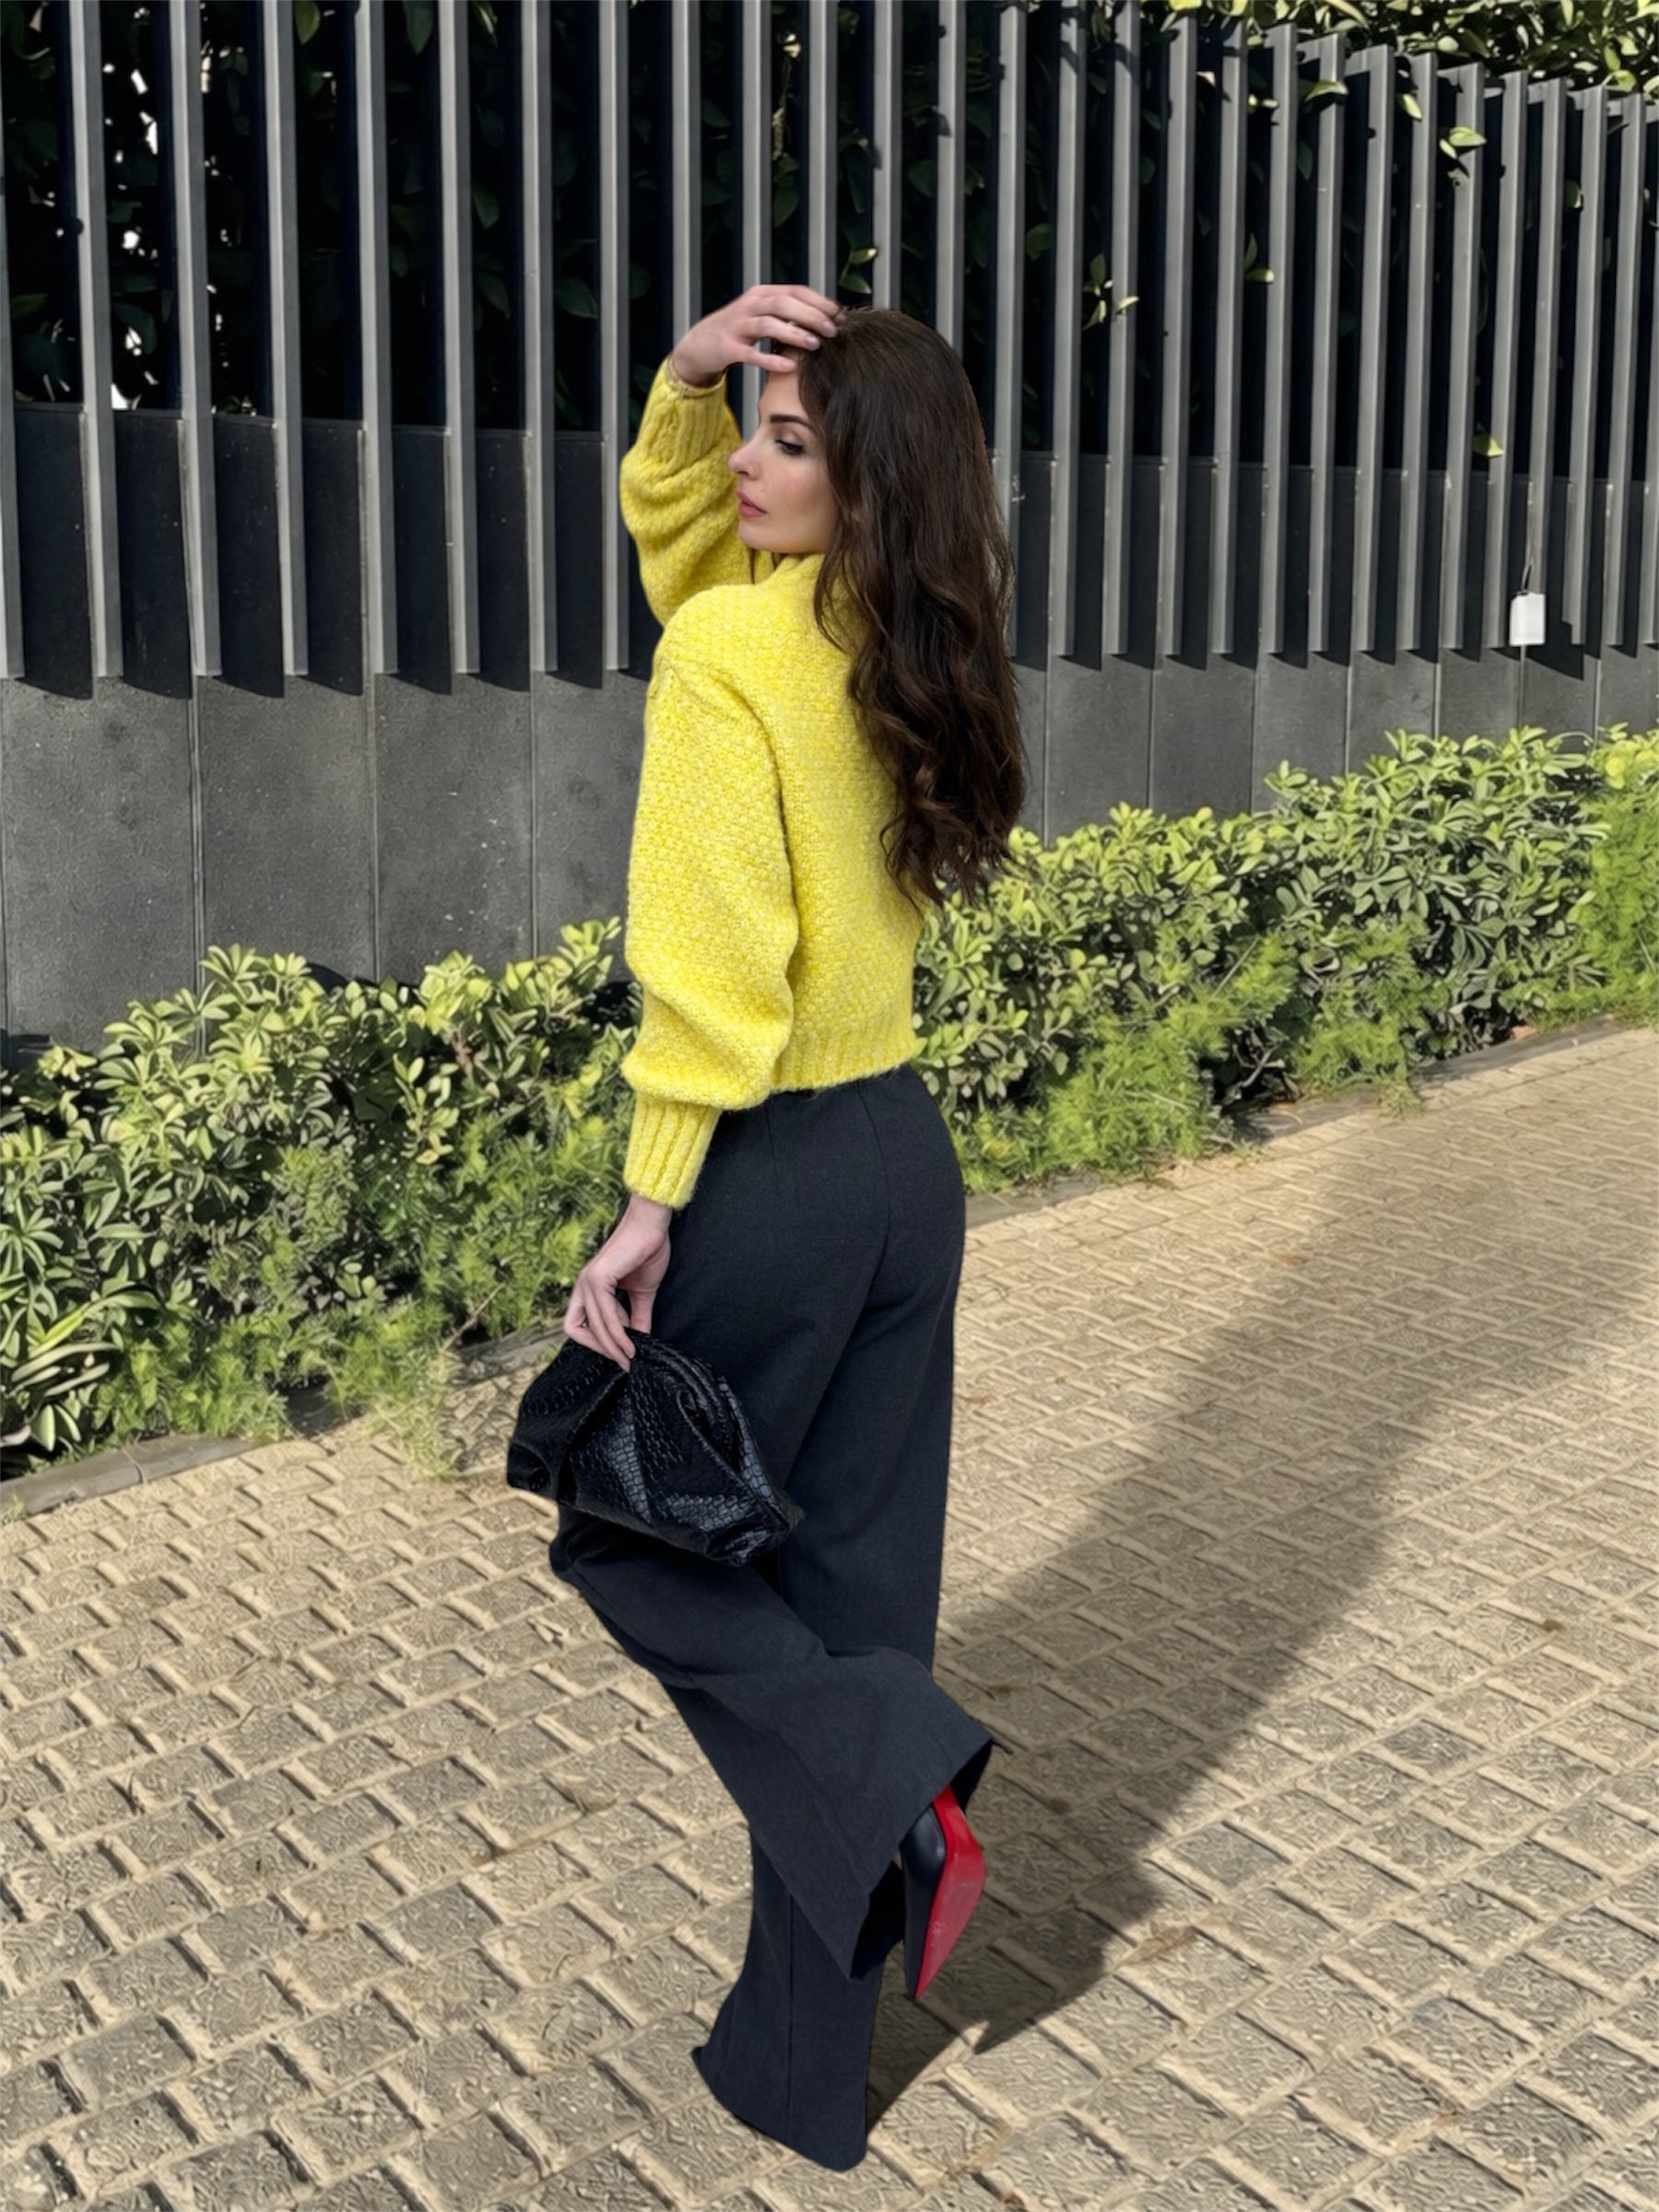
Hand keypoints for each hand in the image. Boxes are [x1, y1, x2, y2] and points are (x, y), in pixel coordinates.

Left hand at [562, 1192, 673, 1370]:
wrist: (653, 1226)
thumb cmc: (647, 1251)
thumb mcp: (642, 1293)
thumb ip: (637, 1318)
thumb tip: (639, 1342)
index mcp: (588, 1288)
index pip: (577, 1325)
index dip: (593, 1343)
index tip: (617, 1352)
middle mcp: (582, 1285)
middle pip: (579, 1330)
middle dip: (604, 1350)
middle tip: (625, 1362)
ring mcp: (587, 1281)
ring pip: (595, 1325)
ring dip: (614, 1346)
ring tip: (631, 1357)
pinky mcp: (598, 1278)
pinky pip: (606, 1315)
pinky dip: (619, 1333)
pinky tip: (633, 1341)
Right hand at [671, 283, 843, 387]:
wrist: (699, 344)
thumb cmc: (738, 331)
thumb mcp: (762, 315)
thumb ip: (787, 314)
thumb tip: (824, 321)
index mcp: (762, 294)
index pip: (795, 291)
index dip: (819, 301)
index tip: (840, 315)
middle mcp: (750, 305)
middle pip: (783, 303)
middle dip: (811, 315)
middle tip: (833, 331)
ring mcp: (737, 325)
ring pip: (768, 324)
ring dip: (793, 333)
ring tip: (815, 344)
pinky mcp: (728, 347)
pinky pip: (751, 354)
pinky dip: (771, 360)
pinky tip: (789, 366)